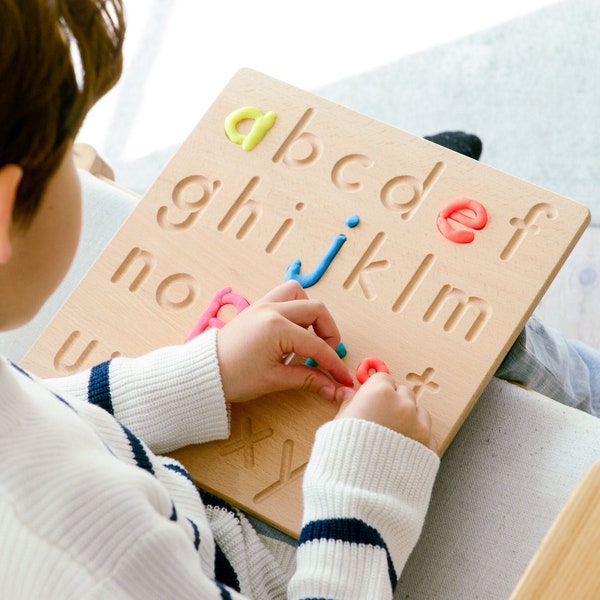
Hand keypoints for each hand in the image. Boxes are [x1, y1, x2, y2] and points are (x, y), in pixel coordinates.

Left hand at [217, 281, 353, 402]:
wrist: (203, 372)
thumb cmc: (233, 377)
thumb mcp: (274, 380)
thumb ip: (307, 379)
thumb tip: (333, 388)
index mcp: (277, 328)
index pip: (317, 345)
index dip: (334, 363)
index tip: (344, 378)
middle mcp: (272, 310)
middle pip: (316, 310)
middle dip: (329, 333)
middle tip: (328, 355)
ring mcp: (263, 305)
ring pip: (299, 294)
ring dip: (311, 313)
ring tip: (310, 337)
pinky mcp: (257, 307)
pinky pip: (283, 296)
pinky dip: (295, 308)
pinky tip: (293, 330)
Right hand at [334, 373, 437, 451]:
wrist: (359, 492)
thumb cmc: (344, 455)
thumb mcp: (339, 424)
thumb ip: (348, 405)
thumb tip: (346, 394)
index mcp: (379, 393)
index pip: (383, 378)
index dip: (374, 390)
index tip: (370, 401)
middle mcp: (403, 405)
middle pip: (403, 392)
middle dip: (393, 402)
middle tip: (380, 420)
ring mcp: (419, 426)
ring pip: (418, 411)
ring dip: (408, 419)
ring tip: (392, 438)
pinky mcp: (429, 447)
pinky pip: (426, 434)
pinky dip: (417, 439)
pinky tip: (401, 451)